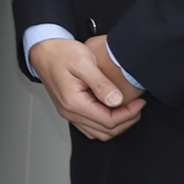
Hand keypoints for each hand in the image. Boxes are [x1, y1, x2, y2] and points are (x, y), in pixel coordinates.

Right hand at [30, 37, 145, 140]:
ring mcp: (68, 112)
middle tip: (138, 106)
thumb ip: (100, 83)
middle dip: (127, 121)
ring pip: (99, 133)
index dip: (129, 114)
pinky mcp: (69, 110)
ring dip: (117, 125)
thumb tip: (116, 101)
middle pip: (106, 131)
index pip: (108, 121)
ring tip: (128, 109)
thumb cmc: (60, 53)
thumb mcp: (83, 62)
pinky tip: (112, 110)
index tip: (139, 102)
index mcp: (73, 102)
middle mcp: (69, 111)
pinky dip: (105, 124)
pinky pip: (90, 127)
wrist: (43, 50)